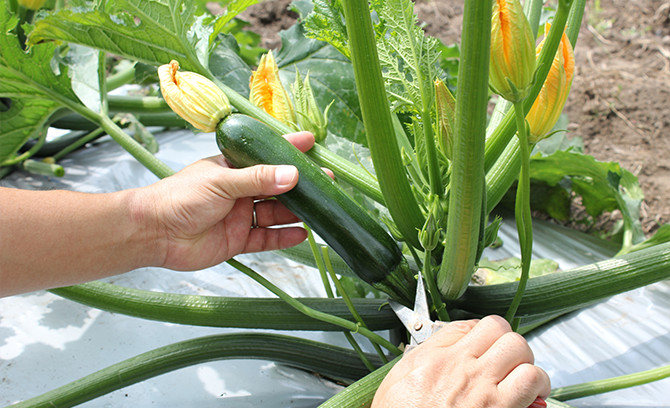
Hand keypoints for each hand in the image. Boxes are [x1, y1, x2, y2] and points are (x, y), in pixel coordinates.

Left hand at [139, 131, 314, 270]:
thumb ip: (258, 179)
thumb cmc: (180, 197)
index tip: (312, 142)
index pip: (265, 154)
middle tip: (327, 183)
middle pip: (276, 187)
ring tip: (321, 210)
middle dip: (301, 185)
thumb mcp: (222, 182)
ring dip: (296, 212)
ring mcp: (239, 216)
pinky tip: (302, 234)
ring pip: (275, 213)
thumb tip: (292, 174)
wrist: (153, 232)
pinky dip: (283, 237)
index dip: (288, 148)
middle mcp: (239, 191)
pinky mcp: (237, 240)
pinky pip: (266, 238)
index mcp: (232, 168)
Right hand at [372, 315, 549, 407]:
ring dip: (526, 364)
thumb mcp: (400, 376)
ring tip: (521, 378)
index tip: (485, 345)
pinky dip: (536, 388)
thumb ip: (427, 352)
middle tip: (505, 361)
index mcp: (440, 358)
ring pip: (522, 352)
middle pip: (503, 332)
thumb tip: (452, 339)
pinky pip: (532, 385)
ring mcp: (485, 391)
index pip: (476, 325)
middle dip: (509, 345)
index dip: (486, 333)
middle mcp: (465, 369)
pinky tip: (529, 398)